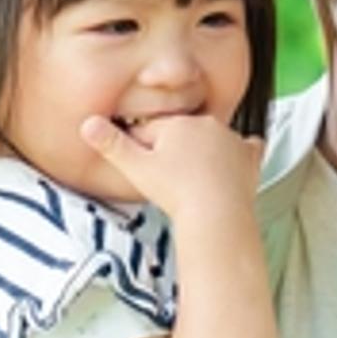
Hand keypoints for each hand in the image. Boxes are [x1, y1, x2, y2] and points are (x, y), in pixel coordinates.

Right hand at [79, 107, 265, 231]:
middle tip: (168, 179)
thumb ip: (111, 144)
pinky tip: (231, 165)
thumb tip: (86, 123)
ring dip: (202, 152)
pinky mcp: (249, 158)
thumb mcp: (136, 168)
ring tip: (193, 180)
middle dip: (171, 151)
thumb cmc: (176, 193)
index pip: (152, 132)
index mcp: (178, 124)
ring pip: (212, 140)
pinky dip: (240, 156)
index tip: (143, 169)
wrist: (216, 214)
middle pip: (181, 135)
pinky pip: (246, 149)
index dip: (142, 151)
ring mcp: (232, 140)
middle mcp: (208, 125)